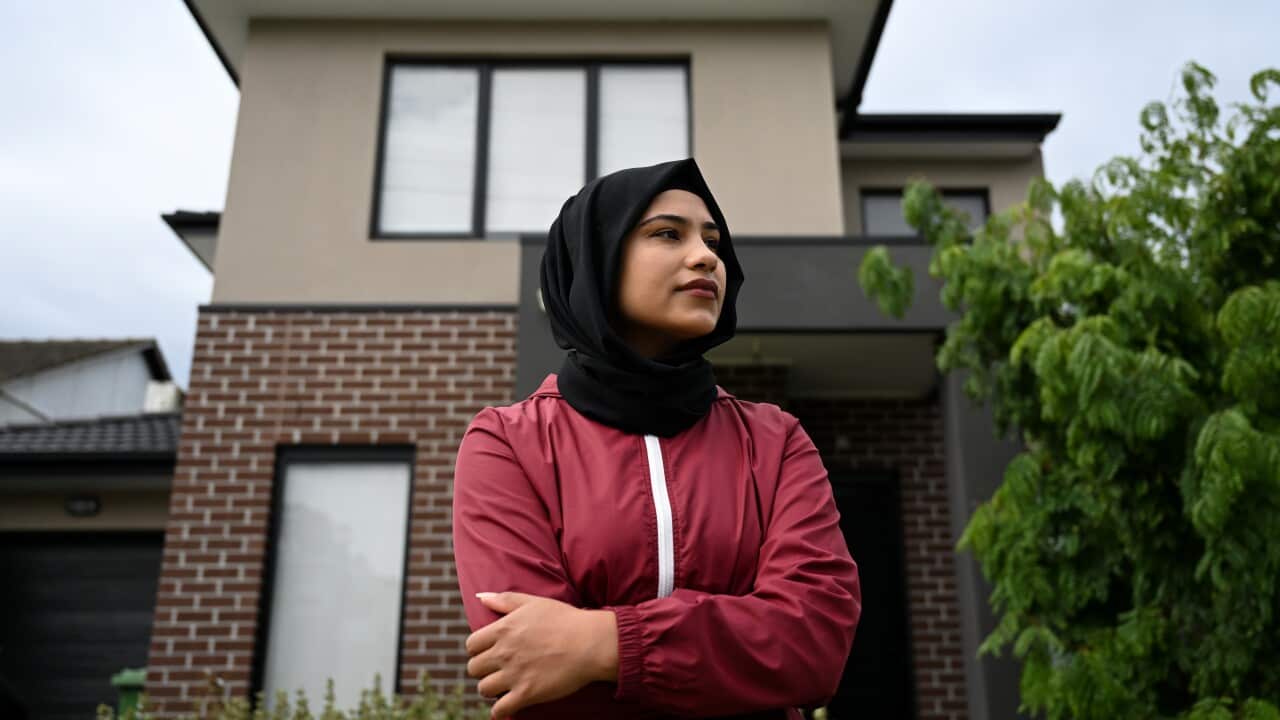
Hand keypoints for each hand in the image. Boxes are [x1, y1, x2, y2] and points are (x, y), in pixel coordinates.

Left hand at [465, 592, 617, 718]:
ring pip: (484, 689)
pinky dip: (500, 710)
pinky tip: (507, 706)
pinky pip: (500, 709)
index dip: (478, 650)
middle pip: (474, 668)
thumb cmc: (565, 619)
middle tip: (496, 670)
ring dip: (491, 689)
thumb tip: (481, 597)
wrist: (590, 642)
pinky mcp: (527, 693)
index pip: (471, 645)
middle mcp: (504, 652)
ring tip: (503, 687)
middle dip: (483, 670)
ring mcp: (514, 674)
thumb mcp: (533, 602)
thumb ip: (505, 599)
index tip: (488, 653)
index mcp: (502, 630)